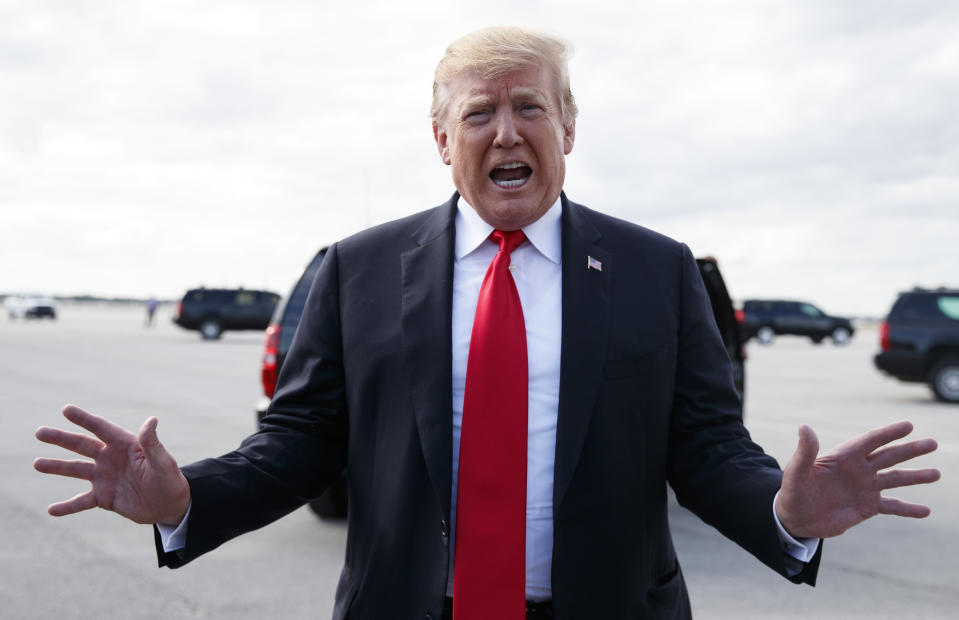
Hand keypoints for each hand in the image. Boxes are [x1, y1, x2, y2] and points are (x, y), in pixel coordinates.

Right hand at [34, 405, 190, 525]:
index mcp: (125, 445)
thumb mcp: (162, 462)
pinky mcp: (103, 497)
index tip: (66, 409)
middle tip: (39, 432)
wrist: (170, 506)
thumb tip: (152, 419)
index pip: (101, 428)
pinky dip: (66, 506)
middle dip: (61, 439)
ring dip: (56, 467)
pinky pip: (81, 502)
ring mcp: (105, 477)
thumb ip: (152, 443)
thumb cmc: (170, 479)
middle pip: (82, 446)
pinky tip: (51, 510)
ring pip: (76, 470)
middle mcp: (111, 458)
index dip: (84, 419)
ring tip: (37, 464)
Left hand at [776, 421, 939, 538]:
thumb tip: (804, 427)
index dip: (888, 433)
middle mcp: (858, 470)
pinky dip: (908, 509)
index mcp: (843, 457)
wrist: (796, 518)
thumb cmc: (793, 491)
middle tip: (933, 443)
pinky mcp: (867, 507)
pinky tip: (926, 511)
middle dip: (910, 450)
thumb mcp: (796, 472)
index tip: (908, 425)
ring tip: (936, 474)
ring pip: (895, 479)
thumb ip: (804, 451)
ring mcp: (865, 488)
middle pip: (889, 456)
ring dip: (916, 476)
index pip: (869, 441)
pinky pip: (892, 506)